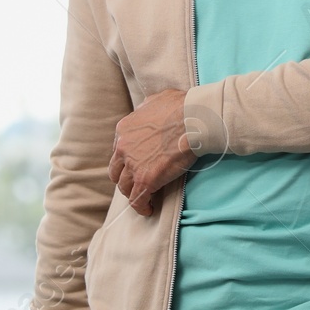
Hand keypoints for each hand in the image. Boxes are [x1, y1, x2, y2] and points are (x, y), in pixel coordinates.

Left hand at [109, 89, 193, 216]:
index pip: (118, 151)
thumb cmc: (180, 106)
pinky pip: (137, 199)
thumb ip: (145, 110)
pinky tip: (149, 209)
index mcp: (123, 129)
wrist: (193, 118)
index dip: (127, 160)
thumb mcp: (154, 100)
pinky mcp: (145, 179)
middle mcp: (123, 147)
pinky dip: (141, 207)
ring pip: (124, 187)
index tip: (137, 165)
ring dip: (133, 193)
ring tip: (144, 198)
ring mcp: (133, 165)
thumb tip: (148, 112)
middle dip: (125, 178)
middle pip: (116, 171)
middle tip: (137, 182)